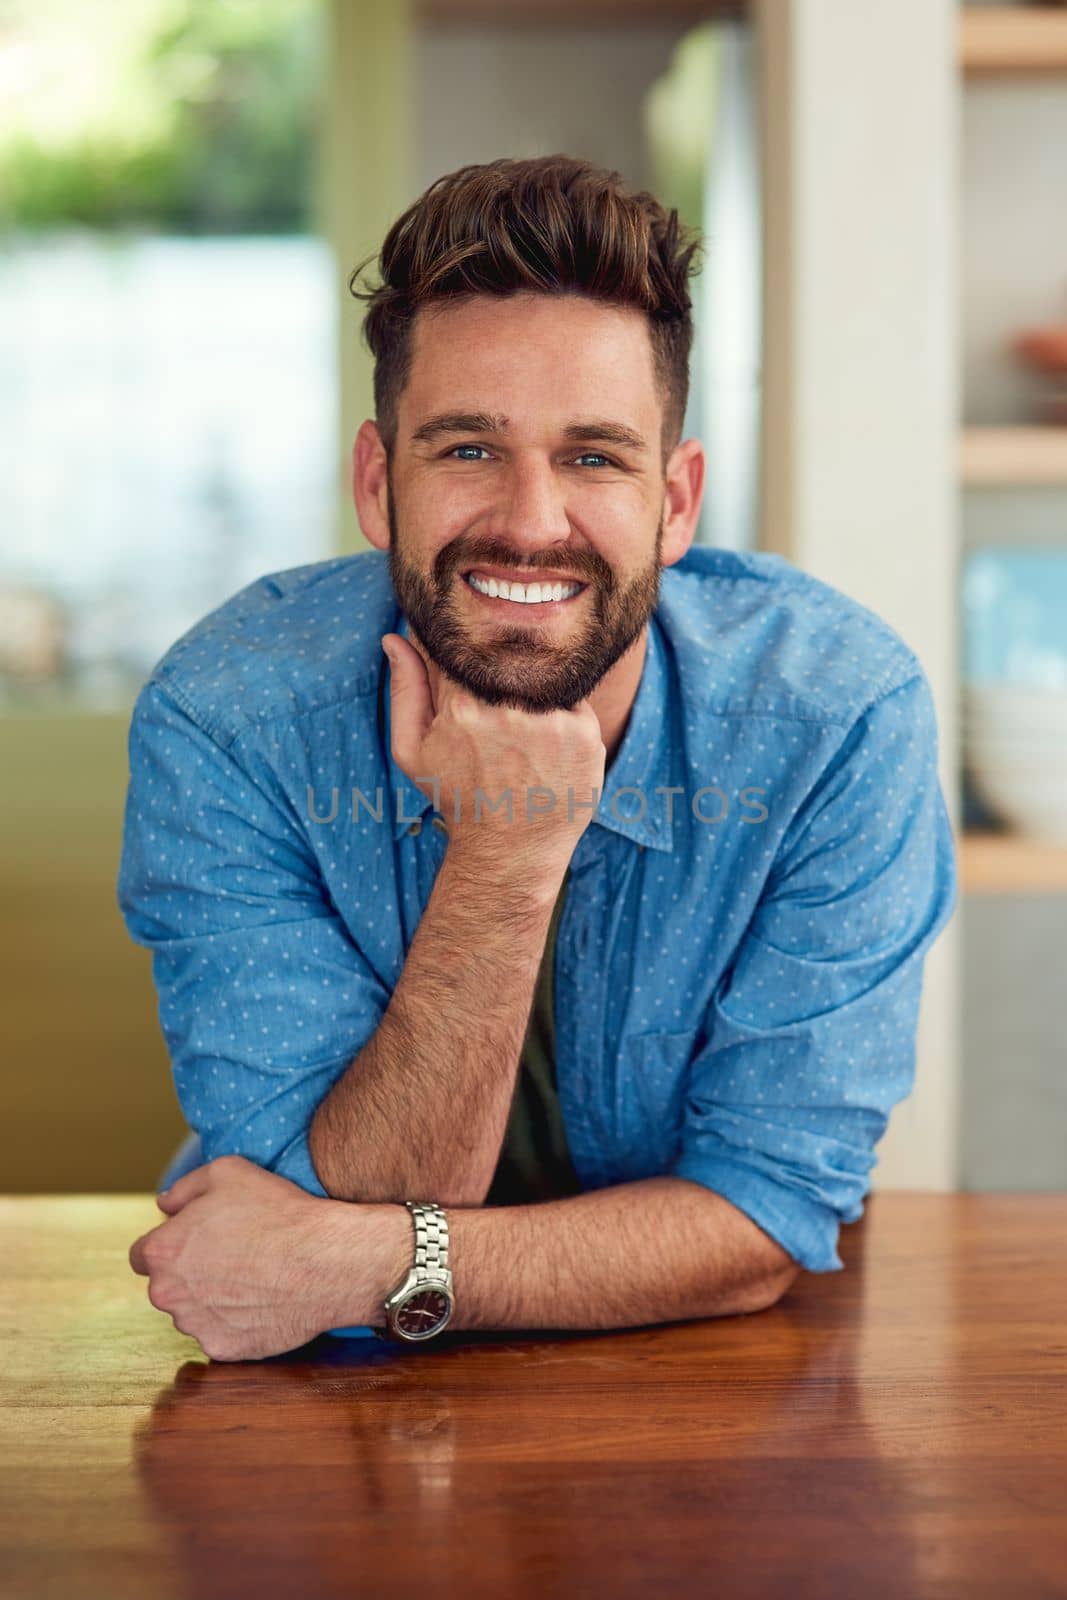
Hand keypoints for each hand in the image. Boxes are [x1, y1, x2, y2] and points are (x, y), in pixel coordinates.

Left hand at [128, 1155, 379, 1361]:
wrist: (323, 1261)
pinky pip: (220, 1334)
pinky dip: (235, 1322)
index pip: (143, 1255)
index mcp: (162, 1252)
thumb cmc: (276, 1212)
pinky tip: (261, 1300)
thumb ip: (184, 1188)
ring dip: (211, 1299)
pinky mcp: (222, 1349)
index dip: (171, 1244)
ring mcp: (195, 1326)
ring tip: (252, 1277)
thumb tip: (164, 1205)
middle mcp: (168, 1294)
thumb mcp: (227, 1171)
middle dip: (189, 1273)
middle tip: (232, 1255)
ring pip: (192, 1312)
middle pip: (167, 1285)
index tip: (197, 1240)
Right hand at [383, 632, 605, 876]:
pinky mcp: (583, 732)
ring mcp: (549, 720)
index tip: (470, 679)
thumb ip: (405, 689)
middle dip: (501, 675)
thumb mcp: (413, 749)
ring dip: (532, 692)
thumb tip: (394, 637)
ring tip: (523, 732)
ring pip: (541, 676)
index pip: (465, 651)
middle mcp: (506, 708)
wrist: (511, 849)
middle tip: (500, 713)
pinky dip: (562, 713)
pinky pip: (572, 698)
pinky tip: (548, 744)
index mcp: (461, 705)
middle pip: (506, 661)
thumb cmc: (458, 797)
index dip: (466, 657)